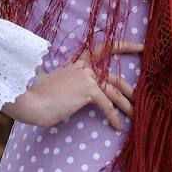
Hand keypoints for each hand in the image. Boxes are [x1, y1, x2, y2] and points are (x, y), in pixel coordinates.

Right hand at [5, 41, 142, 128]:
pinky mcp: (87, 90)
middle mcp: (84, 66)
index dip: (123, 45)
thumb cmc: (38, 96)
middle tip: (142, 95)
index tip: (140, 46)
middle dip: (130, 86)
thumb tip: (75, 90)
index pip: (103, 48)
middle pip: (114, 74)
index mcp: (76, 63)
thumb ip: (68, 81)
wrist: (30, 101)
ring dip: (126, 105)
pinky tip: (117, 126)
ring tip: (135, 116)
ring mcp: (87, 77)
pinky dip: (114, 116)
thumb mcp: (55, 83)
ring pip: (114, 91)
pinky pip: (107, 105)